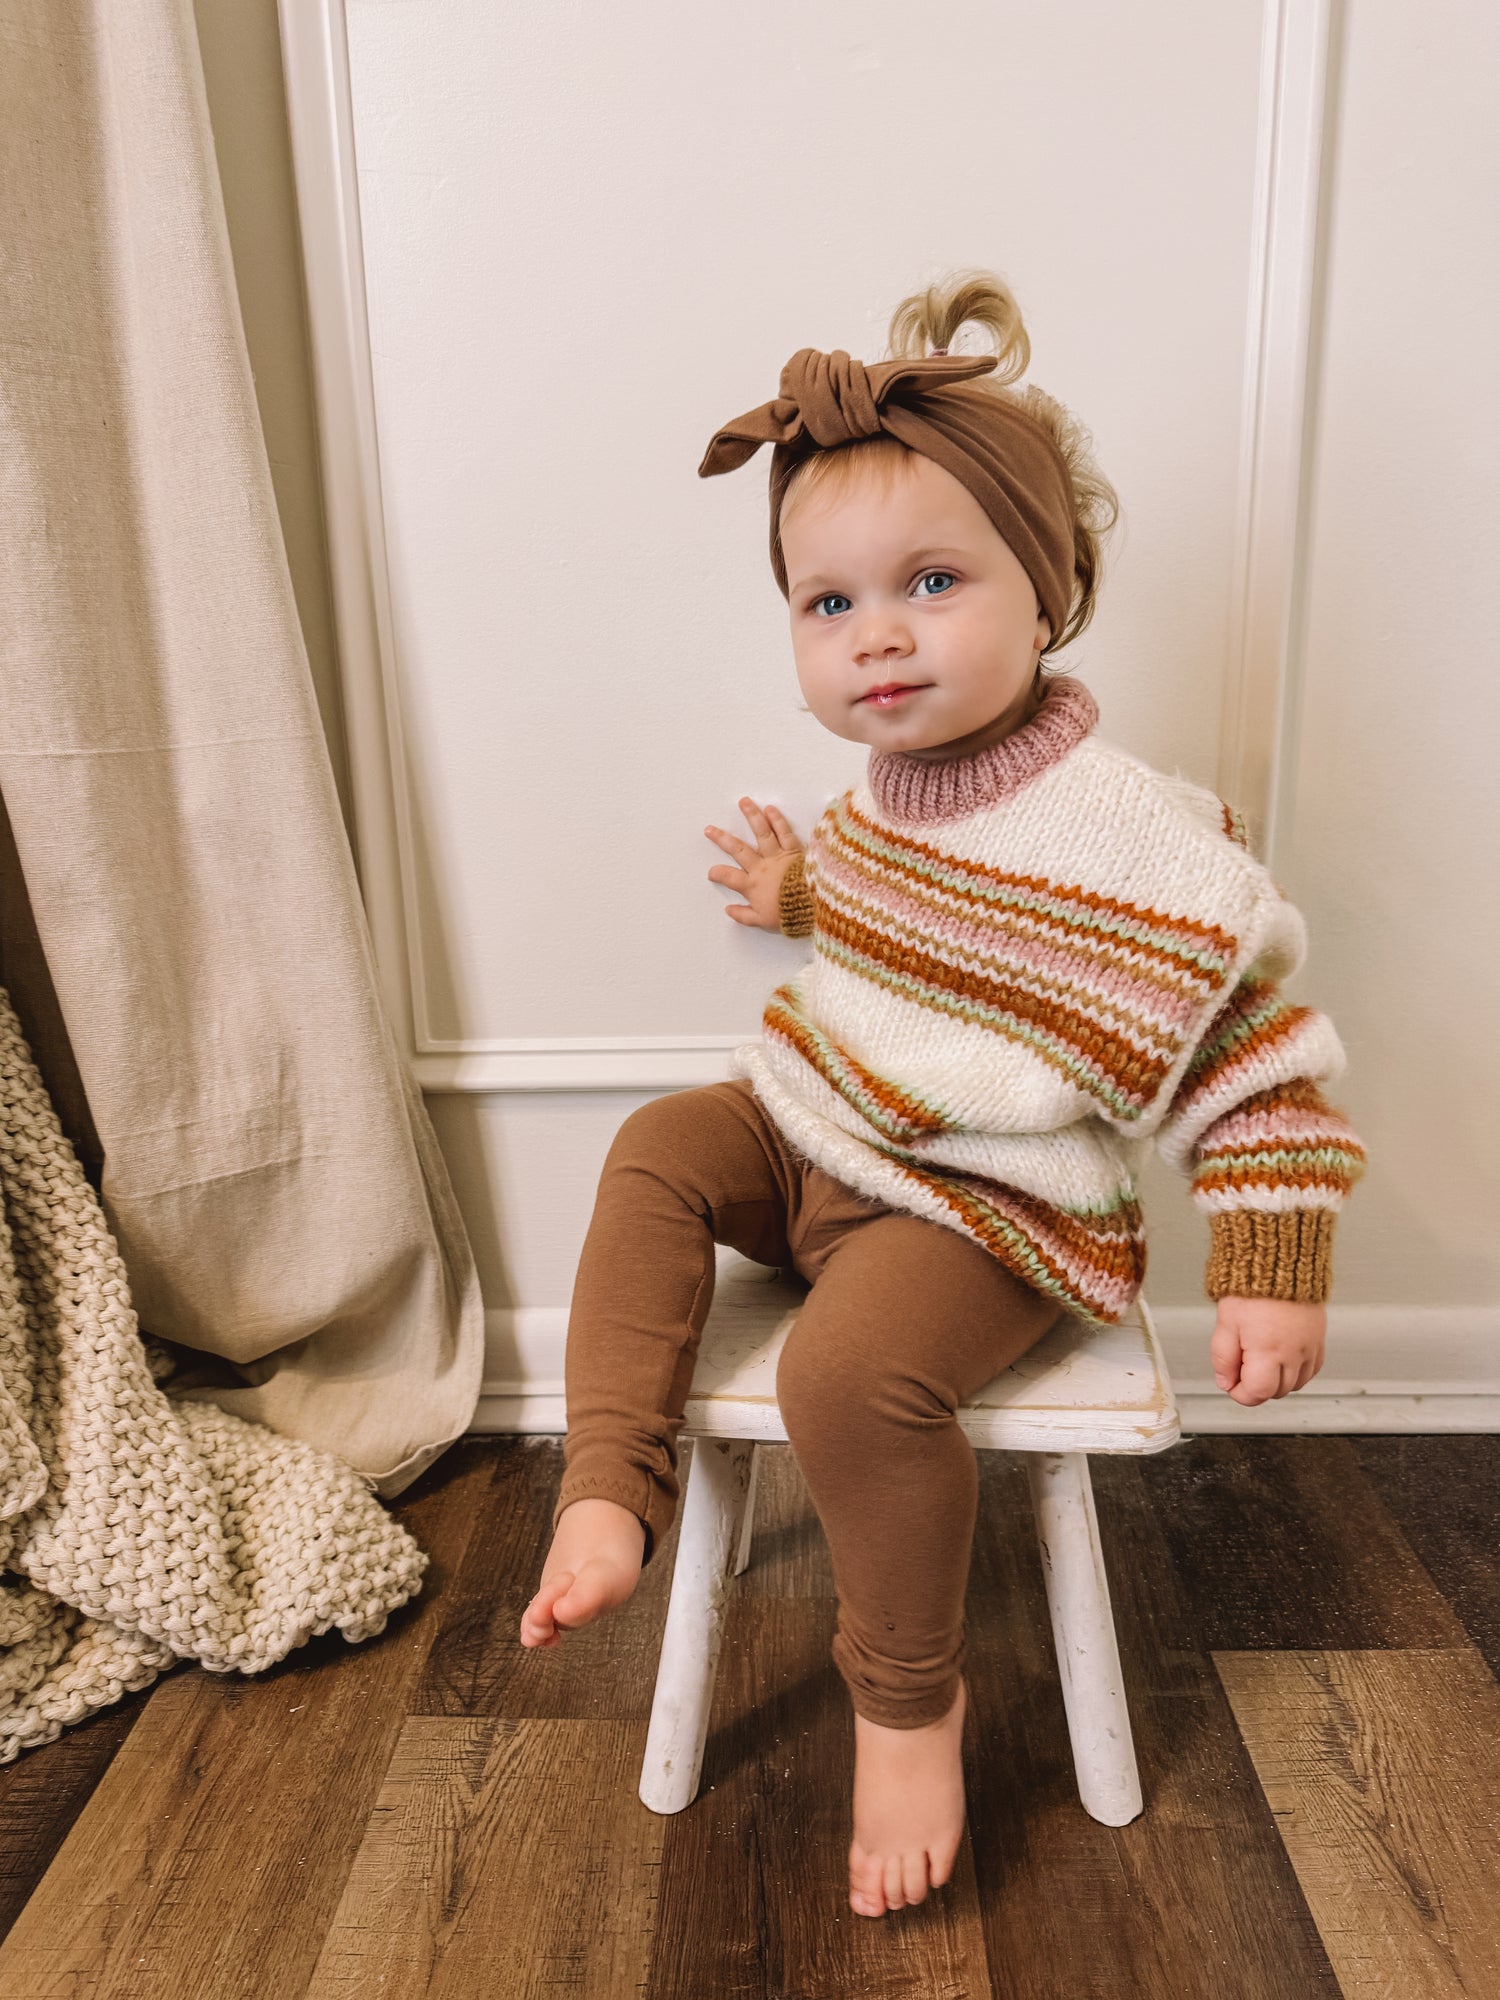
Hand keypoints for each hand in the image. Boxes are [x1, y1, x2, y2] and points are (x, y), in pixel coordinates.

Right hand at [705, 796, 804, 930]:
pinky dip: (777, 820)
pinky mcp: (794, 851)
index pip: (729, 878)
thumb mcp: (763, 922)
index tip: (711, 872)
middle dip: (722, 839)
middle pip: (738, 849)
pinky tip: (770, 809)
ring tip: (744, 802)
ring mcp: (777, 856)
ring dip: (751, 816)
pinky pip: (784, 833)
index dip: (718, 873)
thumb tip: (729, 910)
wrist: (812, 905)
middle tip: (710, 829)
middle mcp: (762, 867)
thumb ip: (743, 915)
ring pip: (761, 833)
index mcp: (753, 886)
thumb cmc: (790, 914)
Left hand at [1211, 1296, 1325, 1404]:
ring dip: (1277, 1382)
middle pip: (1277, 1391)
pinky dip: (1297, 1372)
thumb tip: (1225, 1381)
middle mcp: (1293, 1353)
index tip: (1231, 1384)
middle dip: (1257, 1388)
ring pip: (1296, 1384)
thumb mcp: (1226, 1322)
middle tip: (1241, 1370)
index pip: (1258, 1393)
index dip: (1240, 1394)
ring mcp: (1310, 1347)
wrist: (1281, 1262)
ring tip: (1260, 1362)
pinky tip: (1282, 1360)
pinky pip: (1312, 1369)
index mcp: (1268, 1351)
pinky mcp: (1319, 1338)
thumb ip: (1223, 1357)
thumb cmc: (1253, 1286)